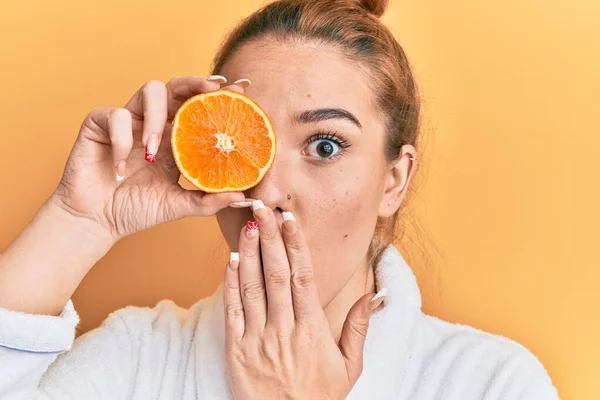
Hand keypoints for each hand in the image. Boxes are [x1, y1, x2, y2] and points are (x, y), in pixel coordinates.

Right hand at [52, 76, 245, 239]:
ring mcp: (129, 122)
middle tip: (212, 88)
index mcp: (175, 139)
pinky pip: (114, 116)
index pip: (199, 109)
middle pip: (177, 87)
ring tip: (154, 149)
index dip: (219, 96)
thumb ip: (208, 201)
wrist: (98, 222)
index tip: (242, 89)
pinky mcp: (99, 124)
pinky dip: (121, 140)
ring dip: (157, 117)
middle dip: (195, 83)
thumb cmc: (137, 210)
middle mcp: (155, 124)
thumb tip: (243, 197)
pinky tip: (120, 168)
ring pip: (149, 91)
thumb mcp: (179, 206)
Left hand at [223, 203, 384, 399]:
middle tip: (263, 208)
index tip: (290, 221)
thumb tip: (372, 296)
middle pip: (276, 274)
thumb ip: (357, 328)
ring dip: (250, 254)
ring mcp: (258, 339)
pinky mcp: (237, 350)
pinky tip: (230, 261)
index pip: (303, 278)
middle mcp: (285, 329)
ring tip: (248, 226)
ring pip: (253, 287)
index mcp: (312, 330)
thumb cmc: (319, 397)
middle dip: (270, 238)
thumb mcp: (349, 367)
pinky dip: (231, 284)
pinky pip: (232, 311)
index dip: (296, 246)